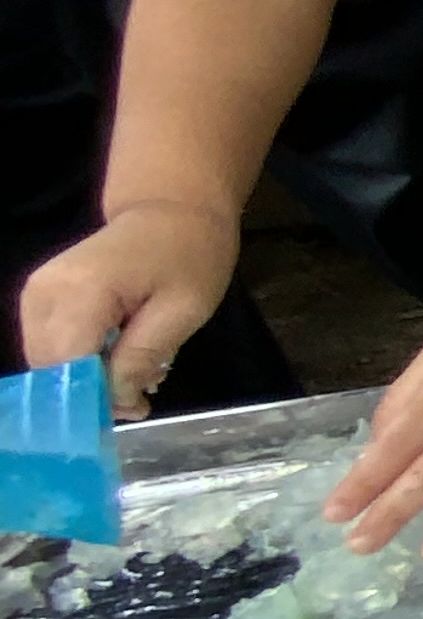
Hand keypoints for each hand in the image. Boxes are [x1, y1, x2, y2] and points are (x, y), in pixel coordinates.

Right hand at [20, 201, 239, 416]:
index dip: (95, 396)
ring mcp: (36, 294)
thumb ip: (144, 355)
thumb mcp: (184, 309)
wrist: (172, 209)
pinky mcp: (39, 299)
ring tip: (138, 370)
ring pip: (47, 363)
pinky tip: (118, 354)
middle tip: (142, 394)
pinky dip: (82, 361)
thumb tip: (116, 402)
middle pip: (50, 368)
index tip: (132, 409)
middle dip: (94, 392)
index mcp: (81, 290)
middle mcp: (44, 292)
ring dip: (89, 378)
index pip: (67, 364)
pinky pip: (51, 346)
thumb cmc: (189, 254)